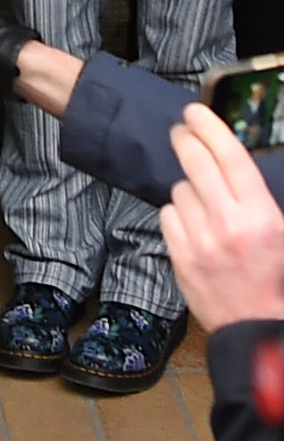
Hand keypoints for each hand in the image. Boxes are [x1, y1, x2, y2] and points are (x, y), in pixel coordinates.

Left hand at [161, 106, 283, 329]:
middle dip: (186, 140)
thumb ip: (259, 197)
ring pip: (180, 190)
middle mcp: (228, 225)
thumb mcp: (283, 232)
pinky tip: (193, 224)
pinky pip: (168, 216)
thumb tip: (234, 162)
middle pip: (197, 163)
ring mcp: (200, 242)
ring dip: (189, 188)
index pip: (230, 157)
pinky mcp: (180, 257)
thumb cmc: (276, 280)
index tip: (196, 113)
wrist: (258, 327)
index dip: (211, 128)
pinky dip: (177, 215)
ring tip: (204, 203)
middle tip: (182, 131)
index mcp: (261, 216)